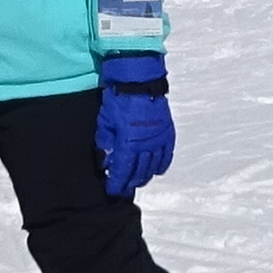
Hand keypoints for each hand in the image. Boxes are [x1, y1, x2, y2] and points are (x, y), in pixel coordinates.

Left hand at [94, 58, 173, 197]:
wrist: (138, 81)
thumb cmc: (118, 100)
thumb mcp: (105, 122)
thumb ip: (106, 143)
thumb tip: (107, 161)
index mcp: (128, 143)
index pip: (122, 170)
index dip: (117, 183)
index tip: (112, 191)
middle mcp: (145, 145)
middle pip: (138, 172)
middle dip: (130, 183)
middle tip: (124, 189)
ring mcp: (158, 139)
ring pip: (153, 166)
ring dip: (144, 176)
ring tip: (138, 181)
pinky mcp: (167, 132)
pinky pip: (166, 155)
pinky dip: (161, 165)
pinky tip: (156, 170)